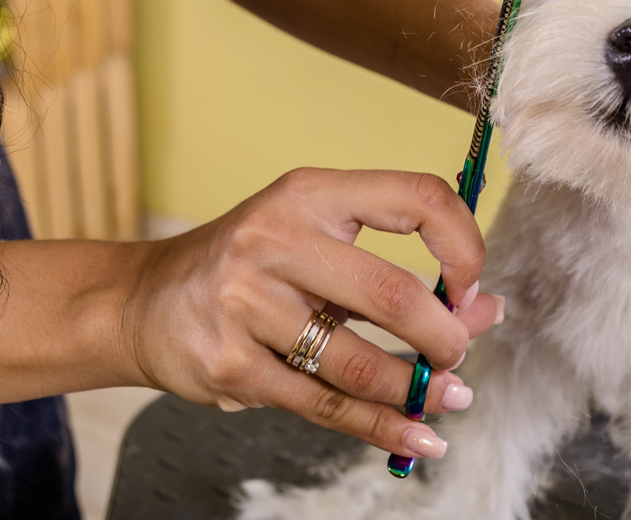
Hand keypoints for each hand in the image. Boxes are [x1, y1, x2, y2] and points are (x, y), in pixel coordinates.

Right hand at [121, 168, 502, 459]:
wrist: (141, 303)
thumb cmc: (252, 267)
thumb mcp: (323, 245)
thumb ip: (403, 272)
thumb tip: (489, 309)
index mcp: (311, 194)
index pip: (416, 198)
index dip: (463, 244)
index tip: (471, 285)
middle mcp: (276, 240)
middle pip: (393, 293)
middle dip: (445, 336)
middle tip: (458, 353)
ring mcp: (246, 303)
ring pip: (360, 363)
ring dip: (417, 390)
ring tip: (444, 398)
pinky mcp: (229, 365)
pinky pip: (324, 405)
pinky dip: (381, 428)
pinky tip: (415, 436)